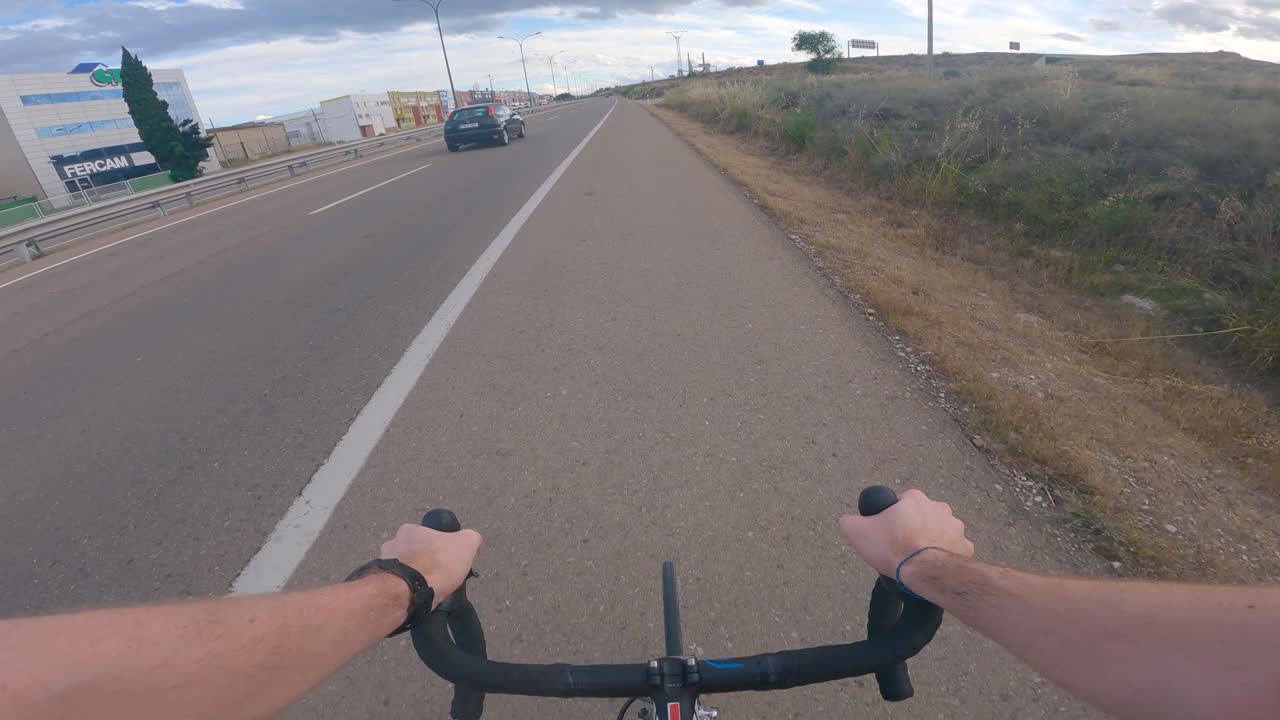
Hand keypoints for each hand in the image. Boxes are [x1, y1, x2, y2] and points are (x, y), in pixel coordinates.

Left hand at [380, 524, 481, 604]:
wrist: (410, 592)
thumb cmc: (437, 564)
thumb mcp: (466, 544)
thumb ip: (470, 537)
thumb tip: (471, 541)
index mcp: (409, 530)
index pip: (426, 536)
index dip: (438, 549)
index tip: (446, 561)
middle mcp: (391, 543)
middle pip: (413, 553)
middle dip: (423, 563)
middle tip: (437, 576)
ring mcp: (383, 564)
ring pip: (402, 569)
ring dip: (412, 576)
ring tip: (426, 589)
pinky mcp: (379, 584)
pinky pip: (395, 585)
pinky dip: (404, 590)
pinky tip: (416, 597)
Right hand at [838, 489, 973, 576]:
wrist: (925, 572)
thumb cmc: (894, 548)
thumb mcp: (858, 532)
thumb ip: (848, 521)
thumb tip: (847, 520)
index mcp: (914, 499)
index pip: (901, 502)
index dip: (892, 517)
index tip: (888, 532)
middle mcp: (938, 507)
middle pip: (922, 515)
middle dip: (914, 527)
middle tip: (902, 546)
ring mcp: (955, 527)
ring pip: (939, 531)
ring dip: (931, 540)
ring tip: (918, 558)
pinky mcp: (965, 546)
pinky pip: (953, 548)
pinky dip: (945, 555)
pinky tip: (933, 566)